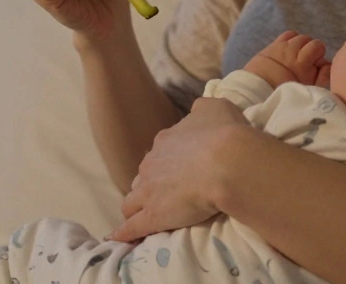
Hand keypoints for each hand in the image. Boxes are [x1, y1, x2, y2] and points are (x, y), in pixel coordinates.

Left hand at [108, 97, 250, 241]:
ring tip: (142, 217)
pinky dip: (124, 233)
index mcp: (166, 140)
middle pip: (143, 176)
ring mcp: (148, 191)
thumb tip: (197, 112)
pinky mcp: (152, 216)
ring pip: (131, 201)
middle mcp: (151, 163)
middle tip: (165, 194)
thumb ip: (202, 110)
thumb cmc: (225, 133)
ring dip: (136, 208)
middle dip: (150, 185)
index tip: (178, 169)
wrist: (227, 162)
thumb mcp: (216, 108)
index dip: (167, 162)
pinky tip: (119, 238)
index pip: (159, 152)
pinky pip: (130, 228)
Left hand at [244, 30, 330, 86]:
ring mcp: (283, 46)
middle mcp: (293, 51)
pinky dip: (292, 39)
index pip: (319, 46)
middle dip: (312, 50)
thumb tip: (328, 63)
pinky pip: (288, 34)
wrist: (258, 90)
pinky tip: (291, 49)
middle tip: (307, 62)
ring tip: (298, 56)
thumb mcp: (307, 88)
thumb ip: (322, 76)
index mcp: (302, 63)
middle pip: (311, 40)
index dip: (320, 56)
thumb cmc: (284, 92)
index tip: (316, 66)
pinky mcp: (274, 45)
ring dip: (302, 44)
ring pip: (300, 37)